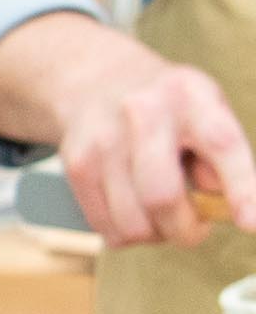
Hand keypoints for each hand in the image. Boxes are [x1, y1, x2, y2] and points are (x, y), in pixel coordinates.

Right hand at [0, 16, 255, 248]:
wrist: (94, 79)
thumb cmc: (167, 106)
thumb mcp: (208, 112)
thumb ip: (222, 159)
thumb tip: (223, 208)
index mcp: (191, 95)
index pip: (221, 143)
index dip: (241, 187)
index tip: (251, 222)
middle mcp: (143, 110)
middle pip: (161, 195)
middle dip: (184, 230)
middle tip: (194, 228)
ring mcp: (102, 138)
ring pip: (133, 223)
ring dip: (156, 234)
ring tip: (161, 213)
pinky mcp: (76, 164)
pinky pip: (107, 228)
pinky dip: (127, 233)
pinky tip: (133, 209)